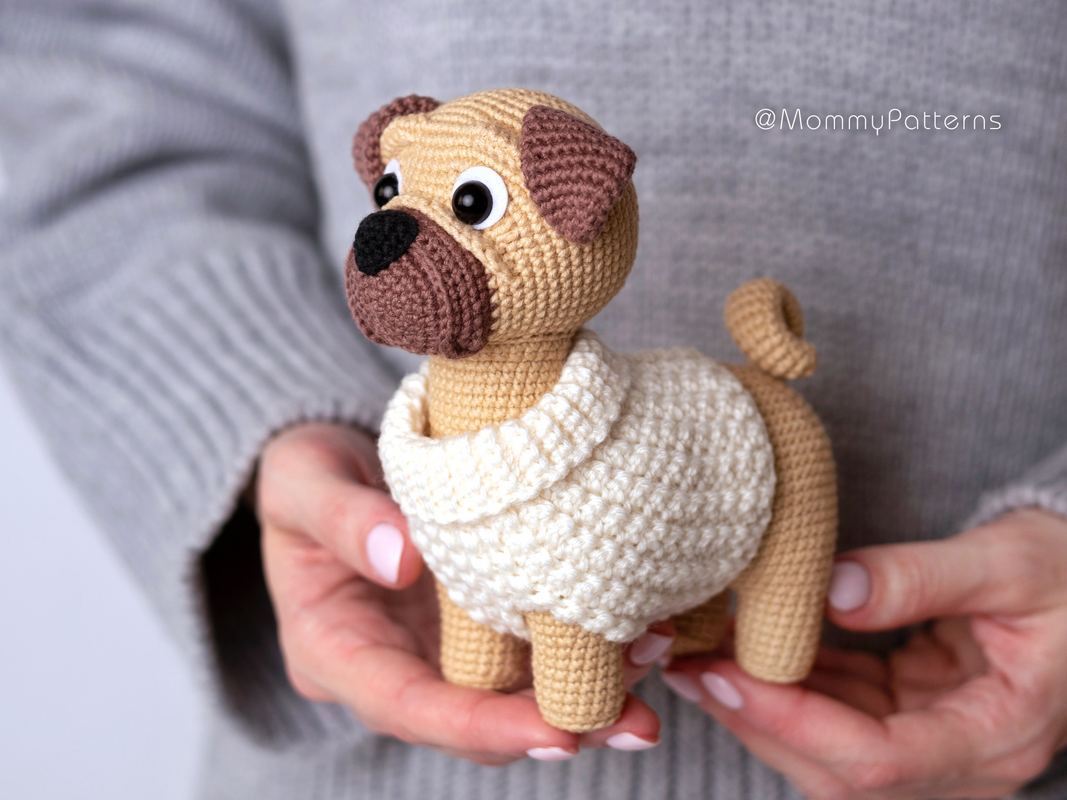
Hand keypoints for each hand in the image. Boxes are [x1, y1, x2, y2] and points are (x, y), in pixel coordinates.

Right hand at [257, 422, 664, 764]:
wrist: (329, 467)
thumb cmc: (304, 473)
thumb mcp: (302, 482)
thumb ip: (342, 520)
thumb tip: (402, 561)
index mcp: (335, 652)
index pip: (407, 708)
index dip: (480, 727)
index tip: (553, 732)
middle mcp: (393, 667)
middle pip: (474, 721)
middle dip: (554, 723)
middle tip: (635, 717)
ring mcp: (438, 649)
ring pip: (513, 695)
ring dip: (587, 692)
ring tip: (656, 659)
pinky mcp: (475, 623)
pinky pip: (530, 649)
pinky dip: (585, 647)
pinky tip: (641, 630)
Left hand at [661, 507, 1066, 797]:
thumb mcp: (1011, 561)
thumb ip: (925, 576)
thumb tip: (836, 590)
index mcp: (997, 734)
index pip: (878, 758)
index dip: (793, 725)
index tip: (725, 677)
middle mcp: (964, 760)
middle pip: (840, 770)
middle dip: (757, 722)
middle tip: (687, 667)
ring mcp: (937, 744)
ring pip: (830, 751)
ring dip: (762, 709)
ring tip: (697, 656)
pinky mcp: (914, 718)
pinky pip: (840, 716)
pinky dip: (790, 688)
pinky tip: (744, 651)